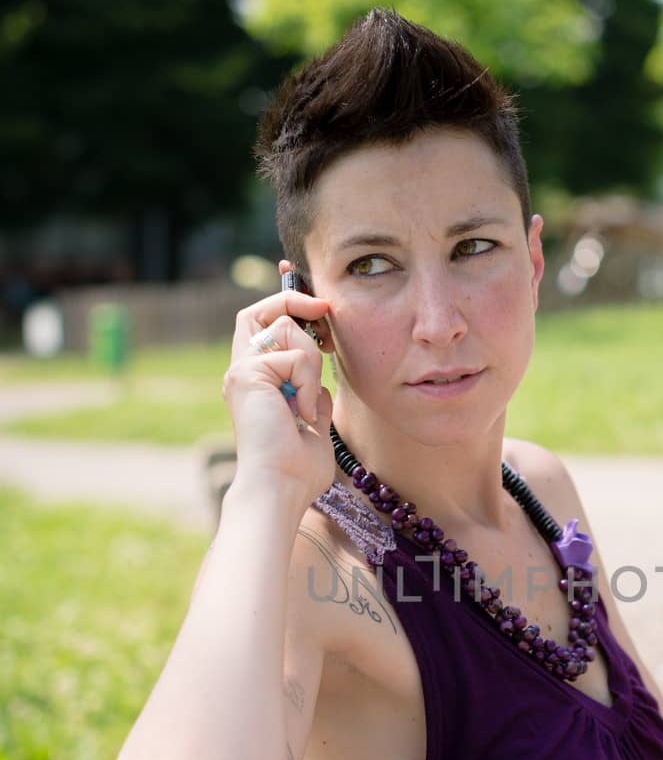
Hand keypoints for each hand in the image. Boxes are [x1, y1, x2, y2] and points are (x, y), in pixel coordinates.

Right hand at [221, 275, 334, 504]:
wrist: (281, 487)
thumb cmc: (298, 468)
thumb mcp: (313, 420)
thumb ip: (313, 394)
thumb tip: (322, 382)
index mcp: (255, 380)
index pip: (260, 320)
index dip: (280, 295)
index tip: (294, 272)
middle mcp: (242, 370)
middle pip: (264, 311)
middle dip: (297, 305)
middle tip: (323, 316)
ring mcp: (241, 369)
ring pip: (291, 331)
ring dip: (313, 367)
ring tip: (307, 407)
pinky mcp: (247, 372)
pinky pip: (297, 354)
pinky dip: (309, 383)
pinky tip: (301, 413)